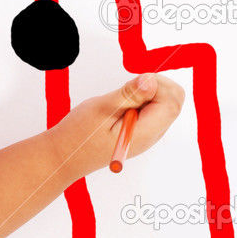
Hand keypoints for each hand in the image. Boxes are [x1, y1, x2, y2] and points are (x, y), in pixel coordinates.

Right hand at [44, 74, 185, 180]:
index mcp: (145, 133)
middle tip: (129, 89)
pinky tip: (120, 106)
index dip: (160, 84)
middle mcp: (151, 135)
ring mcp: (146, 133)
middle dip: (157, 86)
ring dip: (147, 92)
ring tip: (120, 101)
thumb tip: (152, 80)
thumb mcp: (102, 109)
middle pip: (173, 101)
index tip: (137, 83)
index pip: (172, 102)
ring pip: (163, 103)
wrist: (63, 157)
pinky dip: (140, 99)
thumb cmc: (78, 136)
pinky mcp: (139, 130)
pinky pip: (151, 108)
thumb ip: (130, 95)